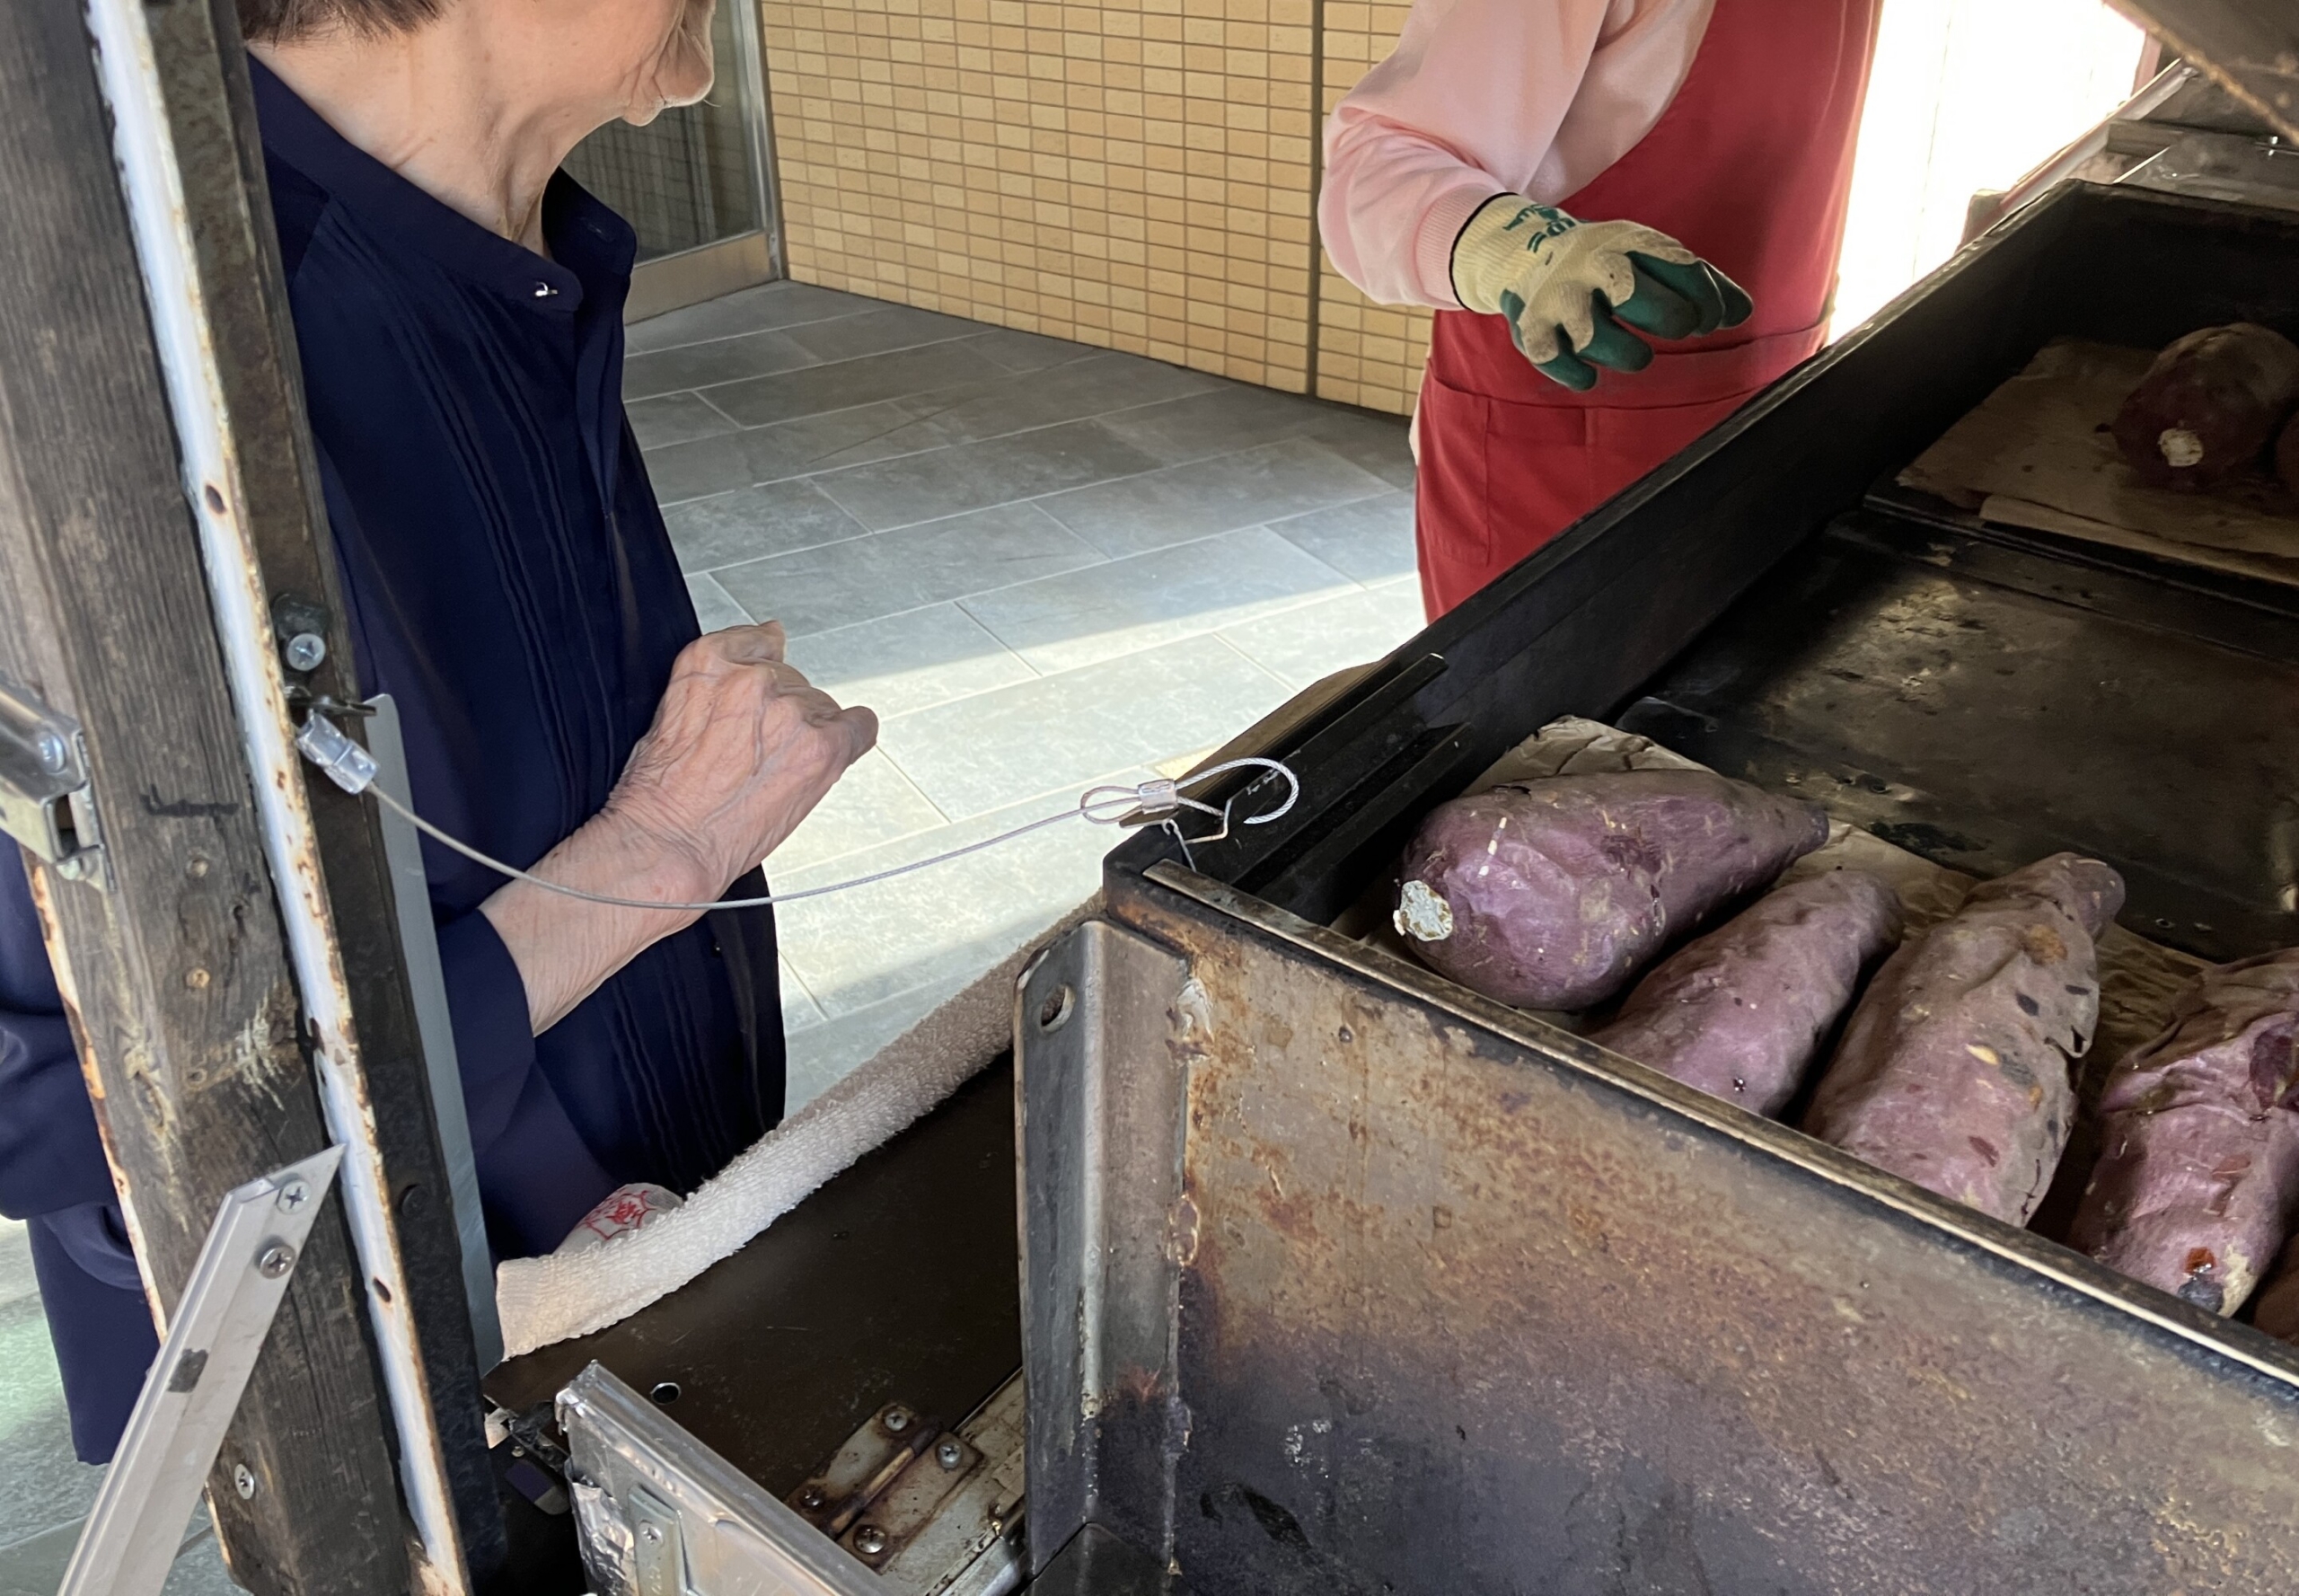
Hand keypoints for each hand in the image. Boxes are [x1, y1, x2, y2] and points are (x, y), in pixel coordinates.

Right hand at [481, 623, 876, 1032]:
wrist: (669, 845)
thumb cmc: (657, 794)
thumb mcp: (669, 714)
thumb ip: (717, 683)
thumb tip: (756, 658)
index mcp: (710, 661)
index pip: (764, 642)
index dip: (764, 675)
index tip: (759, 699)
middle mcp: (755, 678)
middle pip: (793, 680)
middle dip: (780, 713)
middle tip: (756, 754)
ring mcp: (792, 711)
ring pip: (821, 706)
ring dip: (806, 734)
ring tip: (774, 771)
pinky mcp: (822, 747)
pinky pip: (860, 726)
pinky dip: (850, 739)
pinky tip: (826, 759)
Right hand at [1449, 194, 1753, 390]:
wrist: (1525, 253)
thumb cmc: (1606, 264)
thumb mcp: (1649, 258)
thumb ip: (1698, 283)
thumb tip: (1742, 314)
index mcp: (1628, 242)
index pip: (1678, 266)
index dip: (1706, 298)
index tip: (1711, 320)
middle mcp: (1590, 265)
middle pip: (1635, 295)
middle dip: (1670, 319)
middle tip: (1678, 331)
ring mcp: (1558, 298)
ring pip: (1595, 337)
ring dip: (1628, 354)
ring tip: (1638, 355)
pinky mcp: (1531, 329)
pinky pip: (1555, 360)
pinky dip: (1578, 375)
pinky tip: (1591, 376)